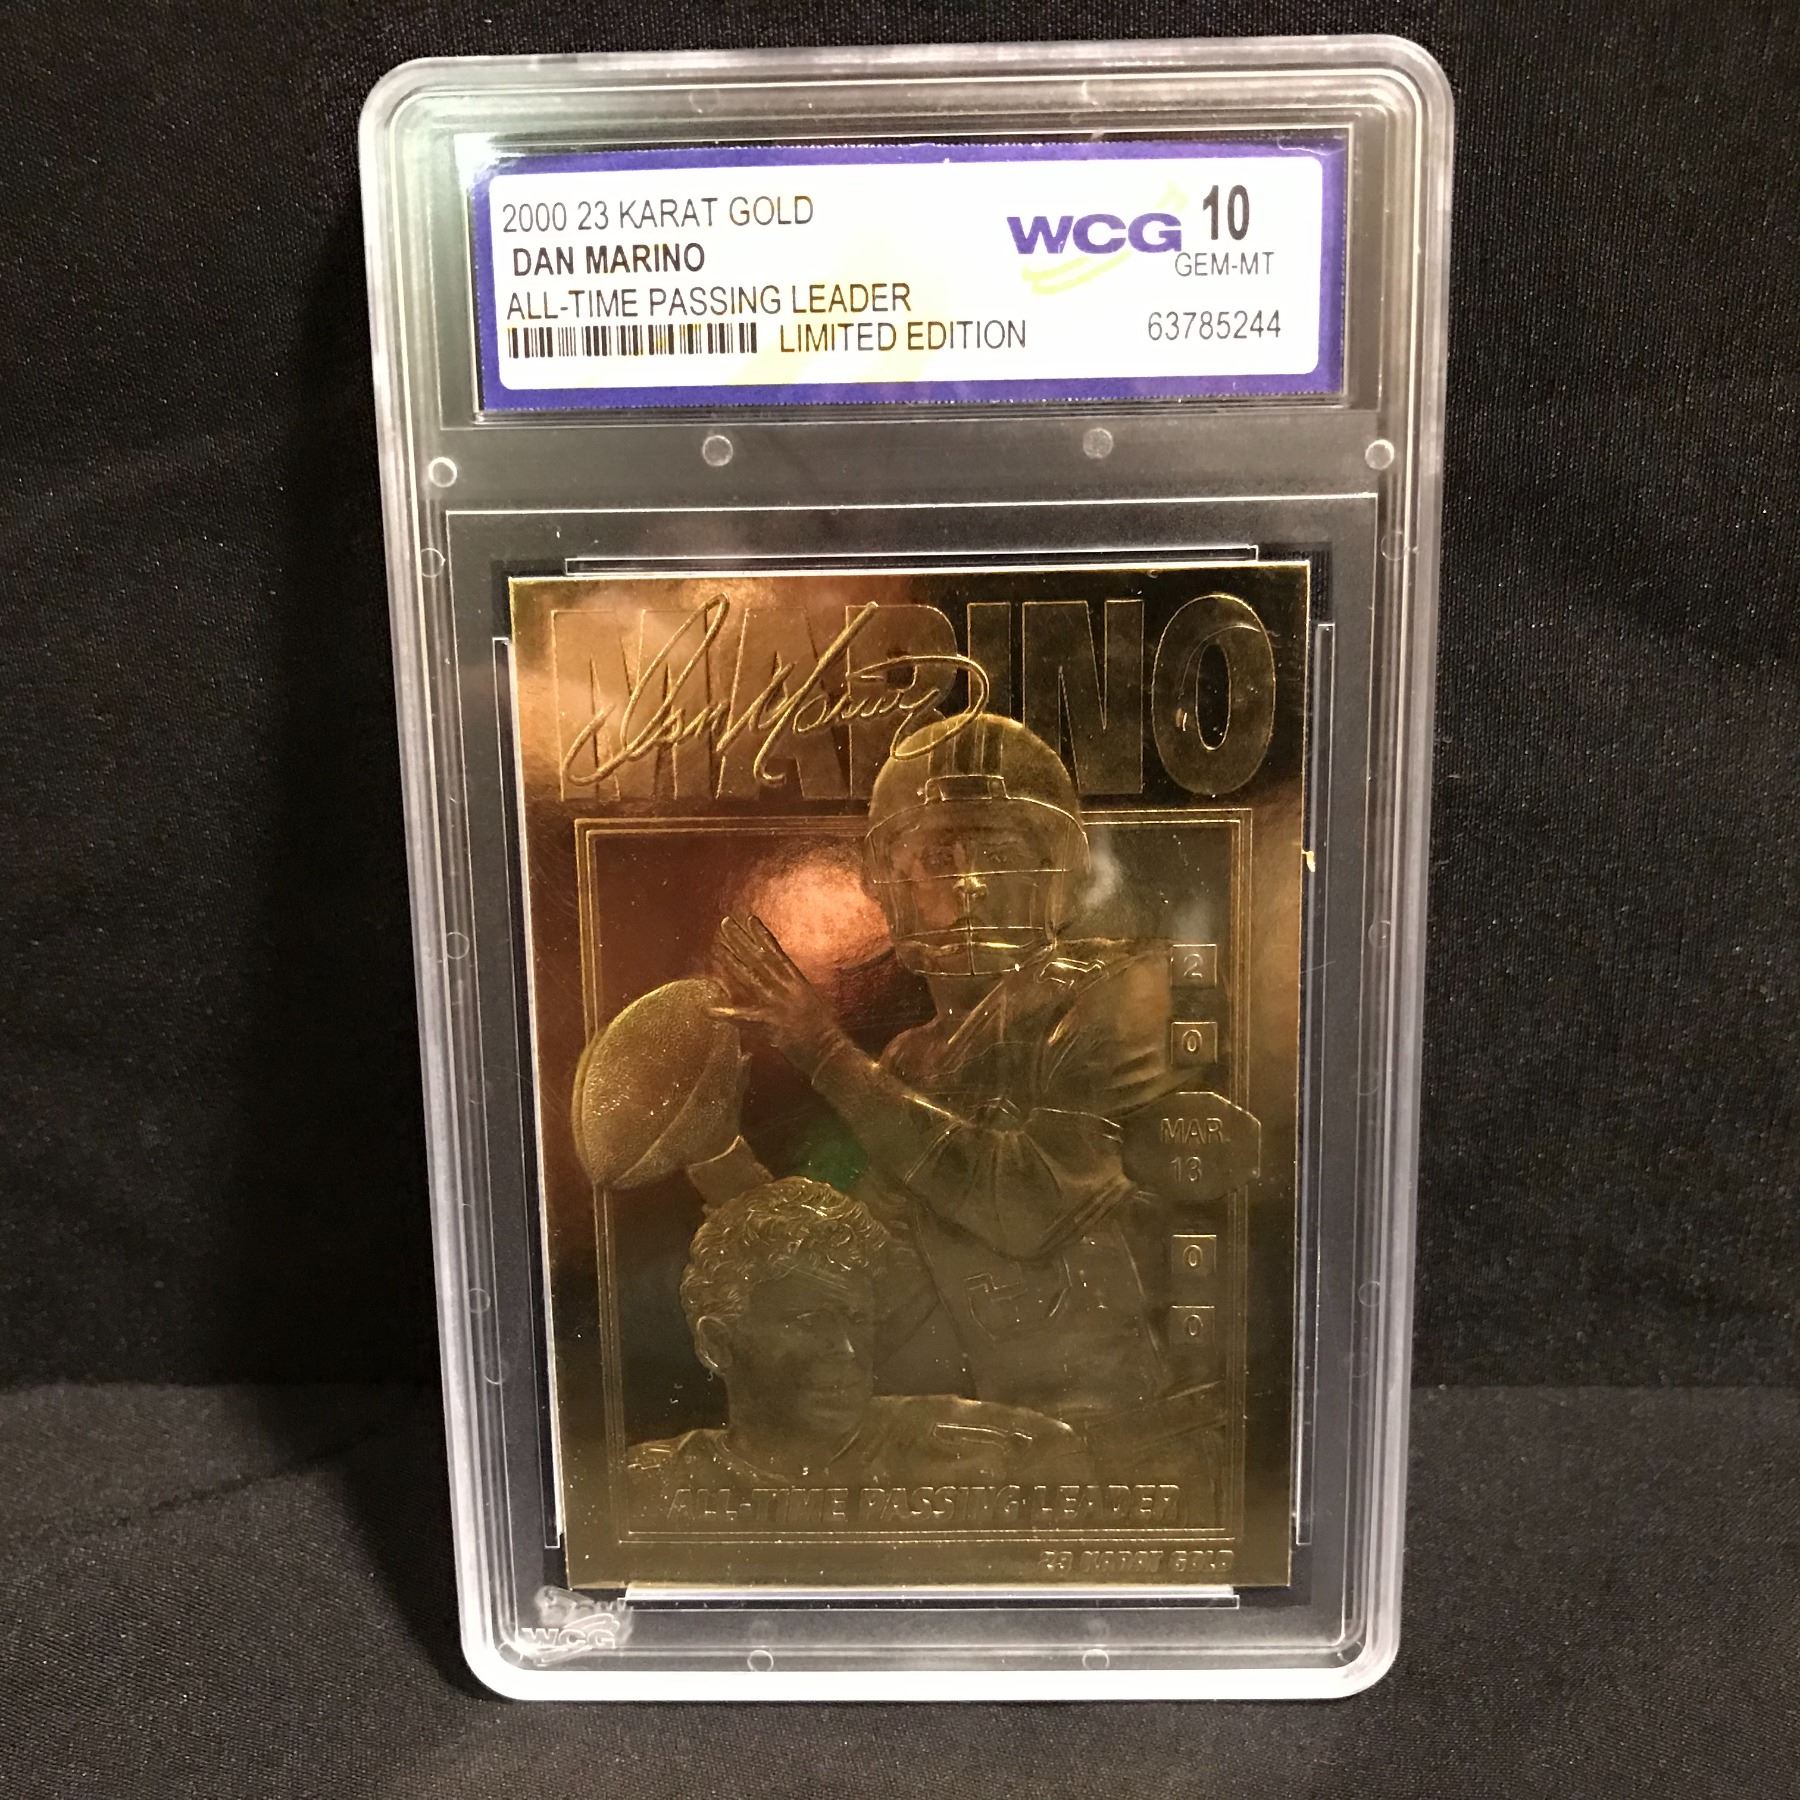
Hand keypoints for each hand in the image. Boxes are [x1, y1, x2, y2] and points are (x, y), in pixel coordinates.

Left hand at [711, 915, 848, 1077]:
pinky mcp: (772, 1022)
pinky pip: (744, 1017)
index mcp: (797, 982)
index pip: (777, 953)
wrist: (830, 1050)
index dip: (763, 935)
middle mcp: (788, 987)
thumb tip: (785, 982)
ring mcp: (779, 1003)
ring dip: (733, 961)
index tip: (750, 919)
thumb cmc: (823, 1032)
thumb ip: (795, 991)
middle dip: (742, 940)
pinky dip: (726, 1014)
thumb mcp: (811, 1003)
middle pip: (761, 958)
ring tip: (718, 946)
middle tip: (725, 922)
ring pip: (752, 976)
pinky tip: (709, 1010)